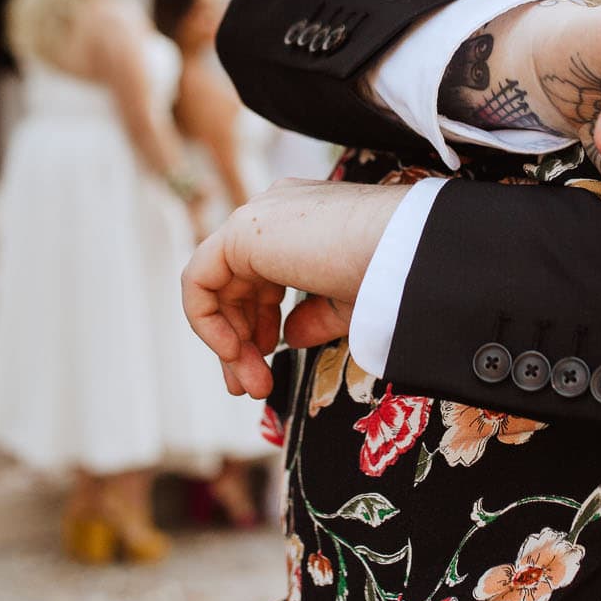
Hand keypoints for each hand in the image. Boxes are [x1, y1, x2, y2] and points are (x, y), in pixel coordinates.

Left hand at [182, 179, 410, 398]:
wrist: (402, 253)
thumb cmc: (391, 276)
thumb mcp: (348, 303)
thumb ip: (313, 317)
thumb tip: (287, 336)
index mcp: (302, 220)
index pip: (263, 274)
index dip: (260, 324)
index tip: (271, 364)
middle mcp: (275, 212)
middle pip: (236, 285)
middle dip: (240, 342)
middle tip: (251, 388)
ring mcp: (256, 217)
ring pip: (217, 288)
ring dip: (228, 342)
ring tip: (251, 385)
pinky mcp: (239, 230)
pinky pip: (198, 280)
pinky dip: (207, 321)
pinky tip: (234, 353)